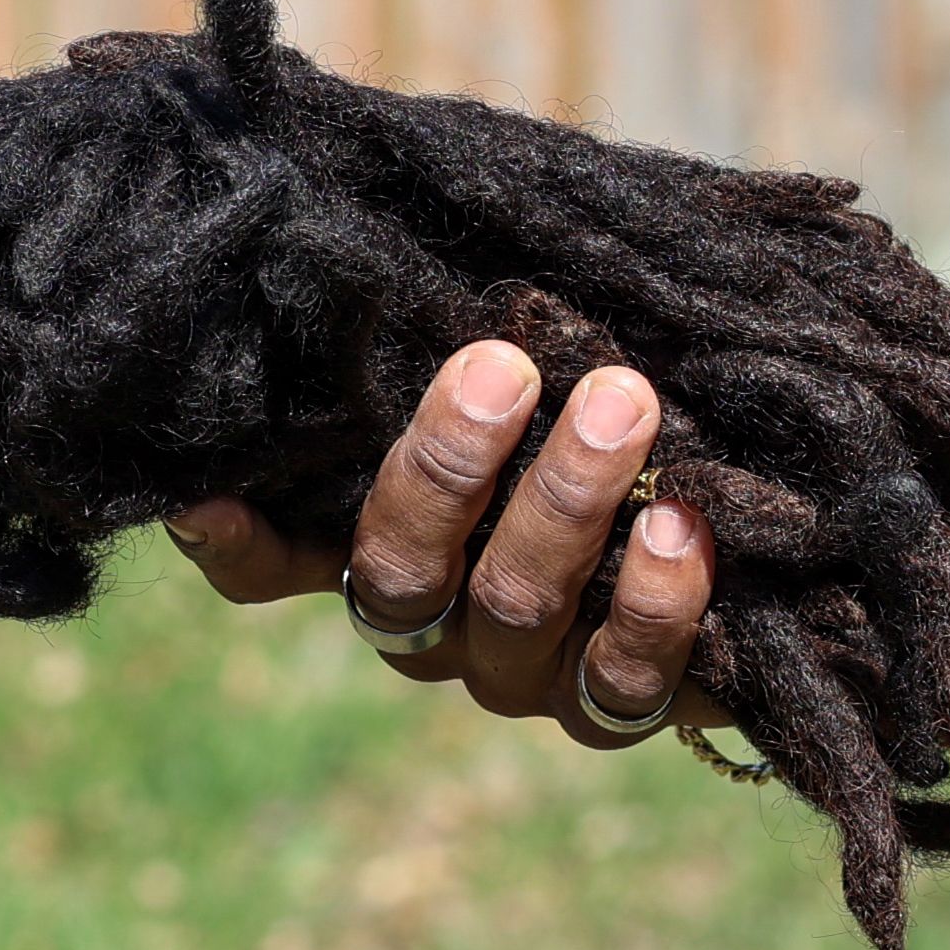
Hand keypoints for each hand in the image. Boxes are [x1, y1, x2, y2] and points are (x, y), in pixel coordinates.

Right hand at [160, 340, 715, 750]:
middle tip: (506, 367)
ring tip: (623, 405)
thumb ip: (471, 336)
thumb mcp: (528, 371)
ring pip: (512, 608)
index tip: (211, 495)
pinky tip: (681, 524)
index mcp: (381, 547)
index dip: (234, 544)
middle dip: (449, 464)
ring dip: (564, 500)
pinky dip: (650, 601)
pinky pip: (620, 678)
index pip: (269, 569)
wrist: (738, 536)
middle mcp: (432, 628)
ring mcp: (519, 675)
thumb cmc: (593, 409)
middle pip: (401, 572)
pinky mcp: (616, 706)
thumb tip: (441, 243)